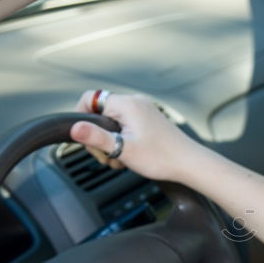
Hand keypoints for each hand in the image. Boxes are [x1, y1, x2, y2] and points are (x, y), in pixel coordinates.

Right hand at [71, 91, 202, 181]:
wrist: (190, 163)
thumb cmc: (161, 158)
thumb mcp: (123, 150)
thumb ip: (97, 138)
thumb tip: (74, 128)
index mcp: (127, 104)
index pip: (89, 98)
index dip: (81, 118)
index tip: (85, 138)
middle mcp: (135, 101)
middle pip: (100, 113)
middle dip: (99, 136)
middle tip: (108, 157)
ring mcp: (144, 109)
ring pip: (113, 122)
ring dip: (111, 142)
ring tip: (121, 159)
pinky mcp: (149, 119)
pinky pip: (126, 125)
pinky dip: (123, 140)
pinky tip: (130, 156)